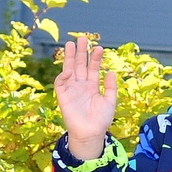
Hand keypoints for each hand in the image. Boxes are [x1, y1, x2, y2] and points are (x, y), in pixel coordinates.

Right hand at [55, 34, 118, 162]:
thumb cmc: (101, 120)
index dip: (95, 58)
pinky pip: (61, 83)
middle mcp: (81, 85)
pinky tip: (70, 70)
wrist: (91, 134)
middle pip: (80, 65)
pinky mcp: (63, 96)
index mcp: (92, 86)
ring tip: (71, 44)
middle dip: (81, 52)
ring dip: (70, 57)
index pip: (92, 68)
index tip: (100, 48)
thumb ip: (110, 87)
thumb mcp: (110, 101)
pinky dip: (64, 75)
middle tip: (82, 38)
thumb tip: (111, 71)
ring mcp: (72, 89)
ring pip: (69, 69)